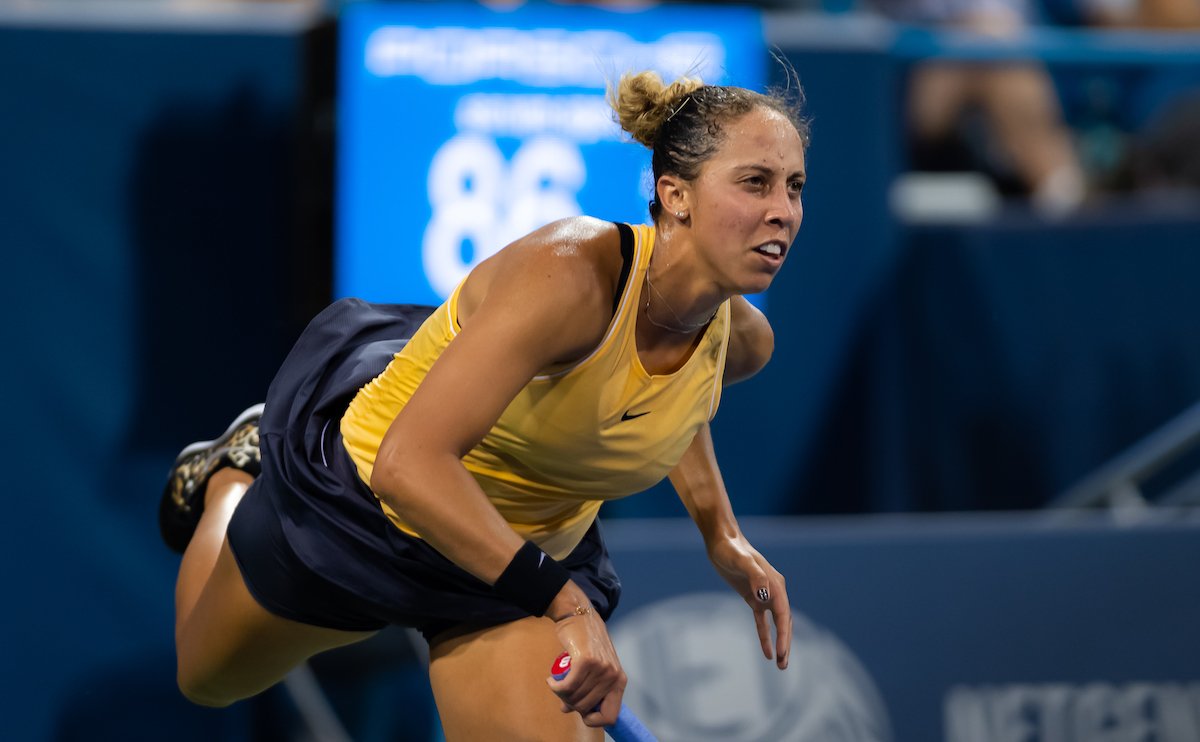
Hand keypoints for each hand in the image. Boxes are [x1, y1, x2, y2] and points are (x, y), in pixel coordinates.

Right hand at [544, 585, 626, 726]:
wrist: (580, 616)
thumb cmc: (585, 643)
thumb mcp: (594, 669)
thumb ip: (586, 690)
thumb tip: (567, 710)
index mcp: (619, 680)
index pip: (611, 716)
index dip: (593, 720)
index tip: (580, 712)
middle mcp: (613, 676)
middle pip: (586, 708)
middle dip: (570, 704)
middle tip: (562, 692)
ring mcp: (601, 668)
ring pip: (574, 697)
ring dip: (560, 693)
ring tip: (556, 683)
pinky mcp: (585, 661)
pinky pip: (566, 686)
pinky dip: (555, 686)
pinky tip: (551, 680)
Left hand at [707, 534, 790, 668]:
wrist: (722, 540)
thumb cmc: (731, 549)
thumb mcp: (741, 561)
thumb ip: (755, 575)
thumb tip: (765, 593)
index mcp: (774, 584)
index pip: (784, 614)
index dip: (784, 634)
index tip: (783, 652)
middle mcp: (773, 590)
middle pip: (784, 622)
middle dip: (785, 644)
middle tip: (784, 665)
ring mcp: (764, 594)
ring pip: (777, 624)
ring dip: (779, 642)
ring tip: (781, 664)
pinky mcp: (753, 597)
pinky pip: (762, 621)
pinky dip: (765, 636)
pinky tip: (766, 652)